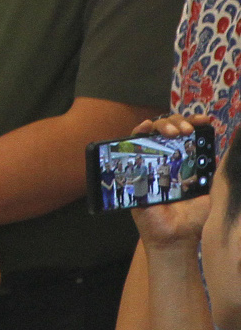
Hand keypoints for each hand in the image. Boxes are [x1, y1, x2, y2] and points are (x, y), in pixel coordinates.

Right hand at [130, 115, 215, 247]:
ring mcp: (149, 161)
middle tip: (187, 130)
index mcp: (186, 161)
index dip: (195, 123)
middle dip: (179, 122)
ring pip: (151, 132)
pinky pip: (131, 145)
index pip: (189, 135)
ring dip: (162, 125)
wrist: (176, 236)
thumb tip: (225, 150)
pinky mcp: (133, 168)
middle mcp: (167, 158)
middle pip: (169, 129)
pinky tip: (146, 128)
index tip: (205, 121)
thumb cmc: (194, 218)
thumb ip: (214, 173)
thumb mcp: (211, 192)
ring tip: (173, 130)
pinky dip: (138, 132)